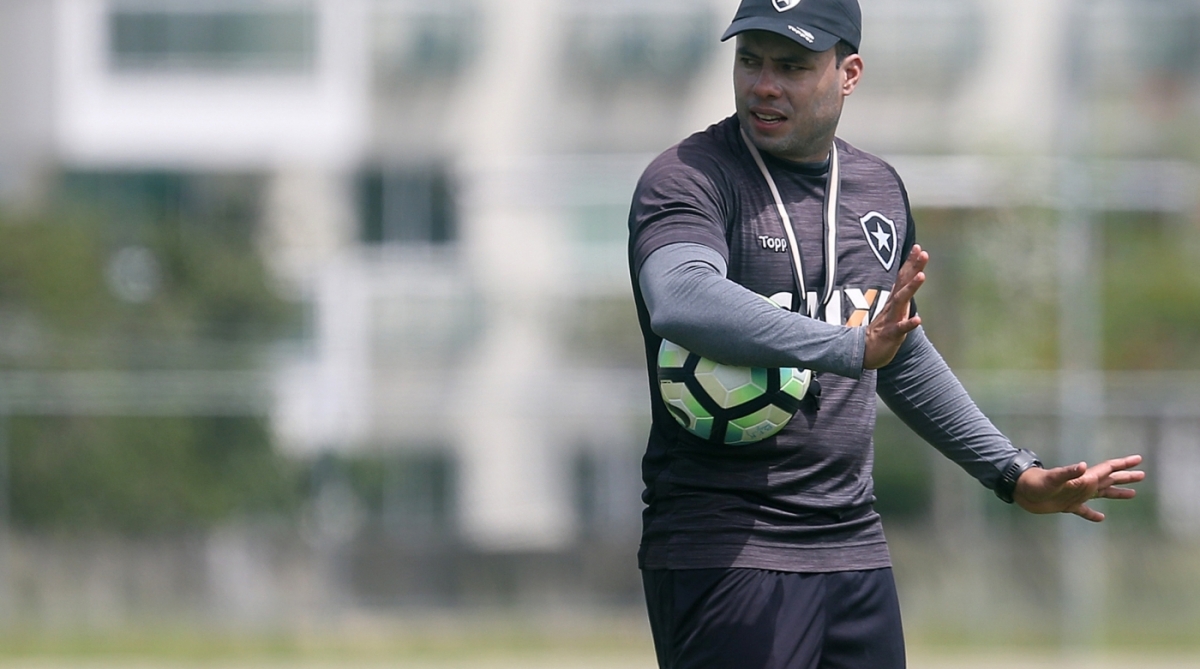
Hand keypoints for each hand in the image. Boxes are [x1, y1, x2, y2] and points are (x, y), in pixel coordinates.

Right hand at [863, 245, 928, 368]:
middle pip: (903, 283)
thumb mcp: (893, 310)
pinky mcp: (890, 335)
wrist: (863, 352)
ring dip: (911, 288)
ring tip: (922, 276)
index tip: (919, 248)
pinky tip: (918, 320)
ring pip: (901, 301)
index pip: (903, 278)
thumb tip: (909, 280)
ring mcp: (890, 319)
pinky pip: (899, 328)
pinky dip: (908, 324)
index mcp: (894, 301)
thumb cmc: (882, 330)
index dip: (911, 263)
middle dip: (913, 268)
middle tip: (923, 253)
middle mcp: (893, 306)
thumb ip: (901, 295)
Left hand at [1013, 454, 1145, 521]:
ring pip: (1101, 494)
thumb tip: (1084, 466)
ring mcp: (1075, 495)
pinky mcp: (1067, 505)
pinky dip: (1093, 514)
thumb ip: (1069, 473)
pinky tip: (1101, 518)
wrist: (1021, 491)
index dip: (1123, 464)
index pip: (1108, 469)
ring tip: (1132, 494)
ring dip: (1117, 493)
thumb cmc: (1036, 483)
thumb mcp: (1053, 478)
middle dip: (1125, 477)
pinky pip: (1084, 511)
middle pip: (1109, 480)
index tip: (1138, 459)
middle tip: (1142, 474)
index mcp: (1083, 478)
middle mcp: (1082, 485)